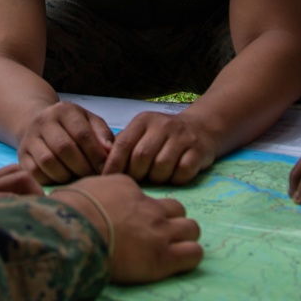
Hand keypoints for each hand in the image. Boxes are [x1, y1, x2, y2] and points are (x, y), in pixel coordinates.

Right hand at [17, 102, 113, 184]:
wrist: (38, 124)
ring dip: (67, 175)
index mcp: (64, 110)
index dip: (96, 154)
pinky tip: (62, 181)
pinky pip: (35, 172)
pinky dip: (51, 180)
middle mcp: (44, 121)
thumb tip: (109, 151)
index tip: (105, 168)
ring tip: (78, 179)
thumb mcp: (89, 122)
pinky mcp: (22, 154)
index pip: (82, 134)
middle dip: (82, 167)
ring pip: (48, 161)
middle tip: (93, 177)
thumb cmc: (72, 127)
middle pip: (65, 148)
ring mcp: (30, 138)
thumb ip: (102, 134)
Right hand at [51, 175, 202, 283]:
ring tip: (170, 249)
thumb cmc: (66, 215)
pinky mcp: (166, 256)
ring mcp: (159, 230)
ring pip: (191, 227)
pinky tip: (176, 263)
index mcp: (126, 187)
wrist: (75, 234)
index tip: (130, 222)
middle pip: (176, 207)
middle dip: (171, 220)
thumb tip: (63, 197)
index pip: (145, 195)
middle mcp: (147, 205)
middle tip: (156, 235)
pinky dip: (189, 257)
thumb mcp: (73, 194)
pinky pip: (194, 252)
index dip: (140, 210)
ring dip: (183, 237)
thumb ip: (83, 195)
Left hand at [102, 111, 218, 184]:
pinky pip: (182, 172)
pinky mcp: (198, 150)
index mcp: (144, 120)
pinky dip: (176, 179)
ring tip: (157, 177)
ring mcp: (182, 137)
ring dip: (156, 179)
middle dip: (136, 174)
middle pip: (141, 157)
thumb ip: (124, 146)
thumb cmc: (163, 136)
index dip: (113, 164)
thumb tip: (99, 166)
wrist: (202, 128)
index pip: (123, 144)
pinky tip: (174, 176)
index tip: (108, 179)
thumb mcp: (142, 132)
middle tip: (138, 180)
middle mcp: (163, 125)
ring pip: (161, 167)